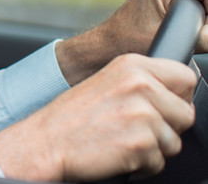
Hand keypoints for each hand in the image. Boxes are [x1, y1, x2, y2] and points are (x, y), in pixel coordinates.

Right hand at [0, 54, 196, 180]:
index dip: (178, 97)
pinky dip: (142, 165)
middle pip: (186, 113)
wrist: (44, 142)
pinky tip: (117, 153)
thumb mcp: (106, 82)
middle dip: (167, 127)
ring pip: (175, 141)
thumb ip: (142, 83)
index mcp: (132, 65)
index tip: (163, 106)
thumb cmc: (71, 117)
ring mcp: (142, 114)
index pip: (186, 76)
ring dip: (153, 148)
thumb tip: (176, 95)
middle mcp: (140, 85)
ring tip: (122, 140)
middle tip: (135, 128)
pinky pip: (160, 162)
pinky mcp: (141, 144)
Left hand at [57, 0, 207, 84]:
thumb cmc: (131, 41)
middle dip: (207, 18)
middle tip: (195, 35)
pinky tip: (185, 29)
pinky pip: (198, 3)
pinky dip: (199, 18)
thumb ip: (207, 35)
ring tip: (186, 33)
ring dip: (204, 19)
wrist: (109, 43)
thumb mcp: (176, 38)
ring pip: (206, 0)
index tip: (203, 31)